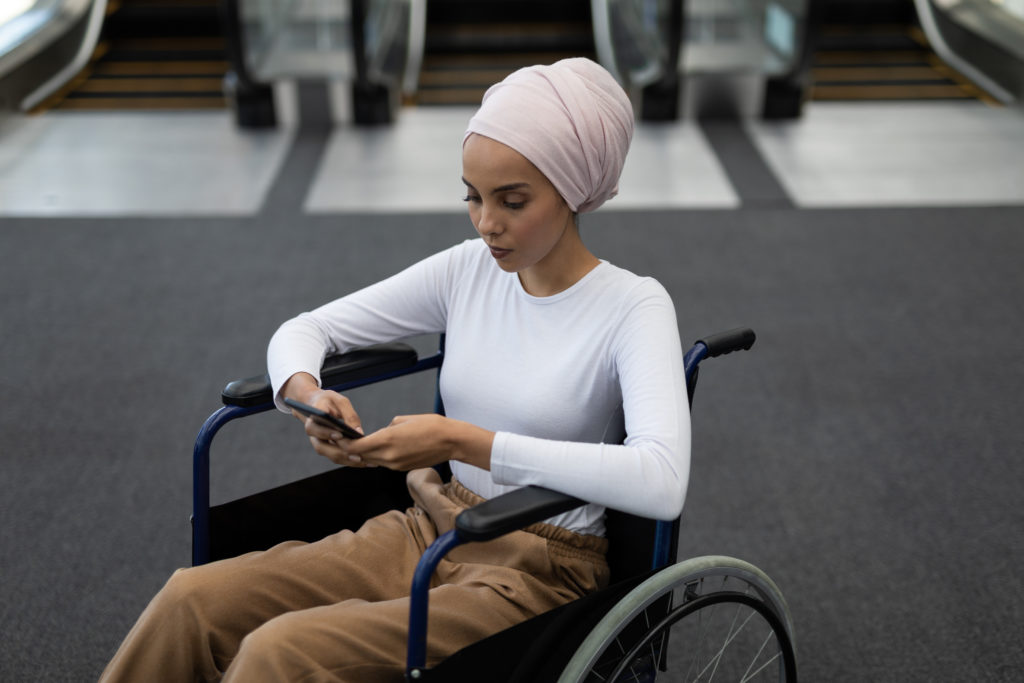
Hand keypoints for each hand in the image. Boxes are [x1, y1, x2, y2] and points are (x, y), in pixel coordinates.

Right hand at [281, 373, 366, 466]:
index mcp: (312, 419)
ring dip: (347, 460)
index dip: (326, 433)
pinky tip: (364, 461)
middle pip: (322, 447)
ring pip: (330, 455)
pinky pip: (337, 456)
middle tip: (357, 456)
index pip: (315, 428)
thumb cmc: (329, 401)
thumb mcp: (340, 401)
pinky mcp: (328, 448)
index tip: (340, 435)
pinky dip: (350, 460)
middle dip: (339, 453)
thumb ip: (349, 415)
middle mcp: (313, 434)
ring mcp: (319, 442)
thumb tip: (359, 433)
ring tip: (364, 461)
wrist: (317, 405)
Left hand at [345, 414, 493, 471]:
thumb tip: (380, 434)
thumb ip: (387, 428)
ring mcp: (396, 465)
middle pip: (361, 456)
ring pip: (372, 461)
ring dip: (365, 454)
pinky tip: (380, 450)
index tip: (339, 437)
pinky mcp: (402, 469)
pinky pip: (385, 463)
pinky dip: (379, 457)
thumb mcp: (404, 419)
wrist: (451, 442)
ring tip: (361, 445)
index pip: (357, 447)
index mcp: (387, 440)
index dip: (345, 443)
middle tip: (345, 441)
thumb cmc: (431, 425)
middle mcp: (389, 456)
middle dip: (352, 449)